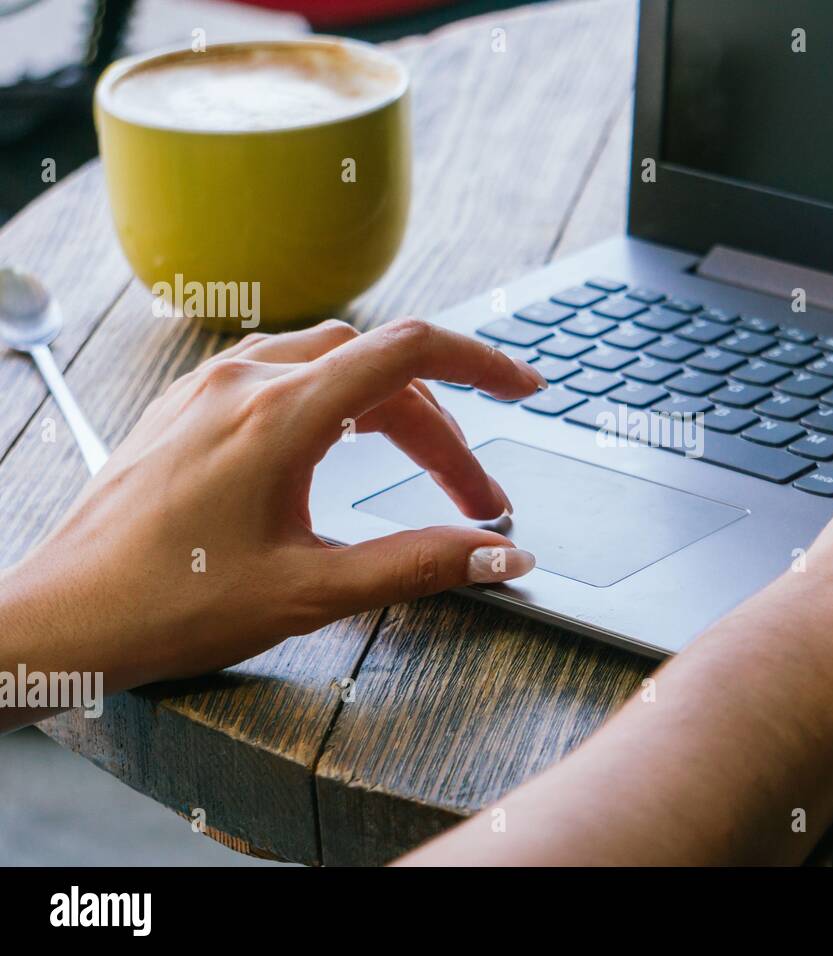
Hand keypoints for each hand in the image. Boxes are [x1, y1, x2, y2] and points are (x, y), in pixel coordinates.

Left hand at [0, 318, 545, 693]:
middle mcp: (244, 383)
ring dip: (390, 406)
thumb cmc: (166, 606)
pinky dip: (336, 397)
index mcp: (279, 416)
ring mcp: (209, 388)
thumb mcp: (309, 592)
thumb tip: (501, 556)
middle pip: (378, 368)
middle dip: (442, 428)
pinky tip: (342, 440)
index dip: (483, 364)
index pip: (408, 354)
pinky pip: (281, 371)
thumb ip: (417, 566)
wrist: (59, 620)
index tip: (527, 389)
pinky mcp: (187, 406)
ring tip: (424, 461)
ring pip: (330, 361)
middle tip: (476, 498)